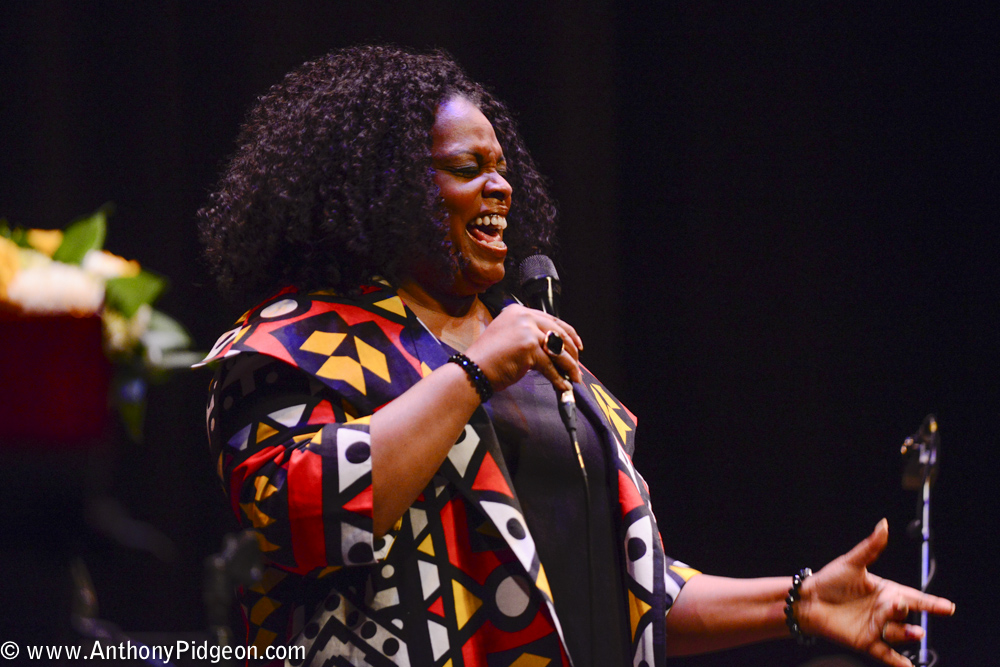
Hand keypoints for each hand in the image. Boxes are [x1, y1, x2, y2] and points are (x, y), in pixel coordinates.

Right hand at [465, 304, 582, 392]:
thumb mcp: (509, 337)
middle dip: (571, 353)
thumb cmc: (488, 359)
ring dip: (569, 367)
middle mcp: (524, 316)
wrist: (473, 370)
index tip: (578, 346)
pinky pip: (550, 366)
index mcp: (519, 311)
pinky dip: (558, 378)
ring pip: (558, 351)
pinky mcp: (529, 347)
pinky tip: (563, 386)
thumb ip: (529, 335)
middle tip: (577, 366)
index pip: (552, 320)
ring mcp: (527, 330)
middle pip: (559, 333)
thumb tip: (555, 348)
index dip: (569, 334)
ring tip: (574, 378)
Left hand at [797, 519, 954, 666]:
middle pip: (905, 615)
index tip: (949, 607)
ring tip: (914, 633)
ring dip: (907, 635)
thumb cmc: (830, 580)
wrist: (808, 600)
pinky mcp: (866, 642)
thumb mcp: (852, 562)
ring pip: (899, 634)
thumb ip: (871, 547)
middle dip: (907, 612)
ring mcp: (877, 627)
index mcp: (886, 592)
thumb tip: (883, 525)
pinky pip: (885, 654)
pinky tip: (908, 666)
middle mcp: (885, 611)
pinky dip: (897, 662)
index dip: (932, 603)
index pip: (914, 598)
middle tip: (900, 606)